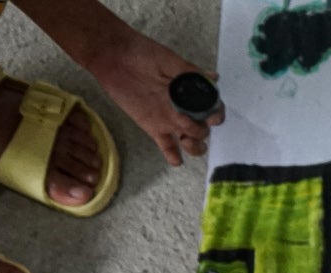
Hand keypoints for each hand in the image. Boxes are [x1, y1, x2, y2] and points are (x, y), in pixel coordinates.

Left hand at [84, 34, 223, 165]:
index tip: (210, 118)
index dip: (216, 117)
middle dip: (200, 131)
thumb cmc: (142, 54)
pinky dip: (174, 157)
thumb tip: (214, 78)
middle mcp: (185, 110)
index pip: (213, 110)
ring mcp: (170, 121)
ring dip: (194, 147)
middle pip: (203, 130)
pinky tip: (175, 160)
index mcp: (192, 94)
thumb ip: (191, 73)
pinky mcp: (154, 128)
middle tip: (184, 122)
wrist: (114, 57)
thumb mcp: (170, 61)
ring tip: (184, 141)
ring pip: (191, 143)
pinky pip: (168, 147)